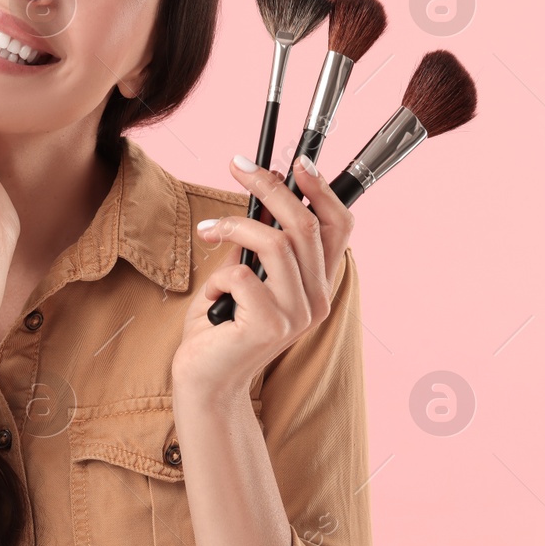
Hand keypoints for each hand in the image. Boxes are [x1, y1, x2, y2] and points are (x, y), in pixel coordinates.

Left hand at [172, 154, 354, 397]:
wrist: (205, 382)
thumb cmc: (219, 329)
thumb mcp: (244, 275)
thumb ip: (259, 244)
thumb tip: (259, 195)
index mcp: (317, 285)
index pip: (339, 227)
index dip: (322, 189)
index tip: (297, 162)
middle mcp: (317, 300)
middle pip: (306, 225)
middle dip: (271, 187)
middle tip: (238, 166)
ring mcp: (298, 314)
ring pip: (275, 243)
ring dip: (235, 225)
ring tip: (208, 229)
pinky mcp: (271, 325)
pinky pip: (242, 275)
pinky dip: (219, 275)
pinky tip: (213, 296)